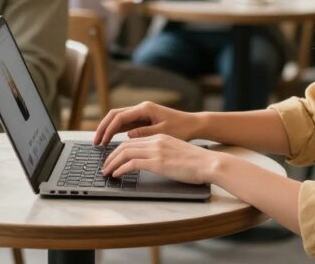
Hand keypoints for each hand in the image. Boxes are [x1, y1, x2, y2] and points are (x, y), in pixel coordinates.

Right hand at [93, 101, 199, 144]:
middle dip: (103, 128)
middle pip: (115, 115)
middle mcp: (141, 108)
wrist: (193, 125)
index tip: (102, 141)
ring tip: (100, 142)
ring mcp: (141, 113)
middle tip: (96, 142)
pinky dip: (116, 131)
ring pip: (118, 118)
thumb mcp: (163, 133)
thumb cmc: (182, 128)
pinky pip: (125, 123)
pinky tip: (111, 140)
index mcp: (145, 109)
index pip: (120, 117)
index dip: (108, 130)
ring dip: (108, 129)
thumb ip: (144, 133)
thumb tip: (128, 136)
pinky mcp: (143, 119)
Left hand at [100, 134, 221, 183]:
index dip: (119, 150)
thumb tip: (151, 162)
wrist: (209, 163)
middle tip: (105, 166)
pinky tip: (117, 175)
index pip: (133, 141)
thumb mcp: (176, 152)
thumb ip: (162, 153)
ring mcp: (157, 151)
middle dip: (111, 156)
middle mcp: (156, 141)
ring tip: (107, 172)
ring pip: (125, 153)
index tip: (113, 159)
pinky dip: (121, 169)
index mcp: (160, 138)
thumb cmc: (197, 162)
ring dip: (113, 163)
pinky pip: (132, 163)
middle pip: (125, 145)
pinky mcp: (158, 162)